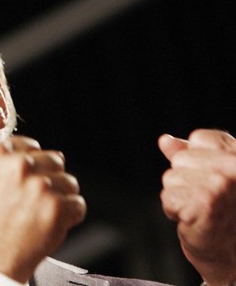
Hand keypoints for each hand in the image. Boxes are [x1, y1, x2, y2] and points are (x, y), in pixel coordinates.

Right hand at [0, 135, 85, 282]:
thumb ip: (2, 161)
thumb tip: (31, 151)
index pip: (30, 146)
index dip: (34, 163)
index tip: (31, 175)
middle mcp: (19, 165)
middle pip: (54, 160)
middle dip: (50, 178)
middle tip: (37, 199)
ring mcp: (40, 185)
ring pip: (69, 182)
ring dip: (62, 198)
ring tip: (42, 213)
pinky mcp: (57, 206)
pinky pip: (78, 204)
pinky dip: (70, 216)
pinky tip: (51, 223)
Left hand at [159, 129, 235, 285]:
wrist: (234, 255)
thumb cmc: (227, 214)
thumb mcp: (211, 175)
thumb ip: (190, 154)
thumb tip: (165, 140)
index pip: (199, 138)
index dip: (195, 160)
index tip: (209, 178)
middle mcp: (233, 166)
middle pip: (181, 159)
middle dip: (185, 180)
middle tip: (206, 199)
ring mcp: (221, 183)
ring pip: (171, 178)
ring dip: (179, 196)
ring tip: (202, 209)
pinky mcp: (206, 201)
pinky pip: (168, 197)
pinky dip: (175, 210)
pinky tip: (195, 218)